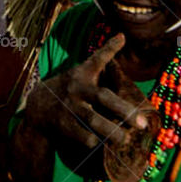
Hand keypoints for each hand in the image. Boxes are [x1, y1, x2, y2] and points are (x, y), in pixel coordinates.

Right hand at [23, 34, 148, 148]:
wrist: (38, 106)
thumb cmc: (69, 87)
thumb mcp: (82, 70)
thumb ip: (102, 57)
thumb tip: (123, 36)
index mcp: (82, 74)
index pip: (97, 58)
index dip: (109, 48)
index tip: (122, 38)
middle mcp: (77, 88)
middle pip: (103, 97)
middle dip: (123, 110)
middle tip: (142, 123)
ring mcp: (70, 107)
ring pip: (93, 120)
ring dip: (111, 131)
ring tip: (125, 139)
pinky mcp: (64, 125)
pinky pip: (82, 135)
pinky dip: (95, 141)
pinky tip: (104, 145)